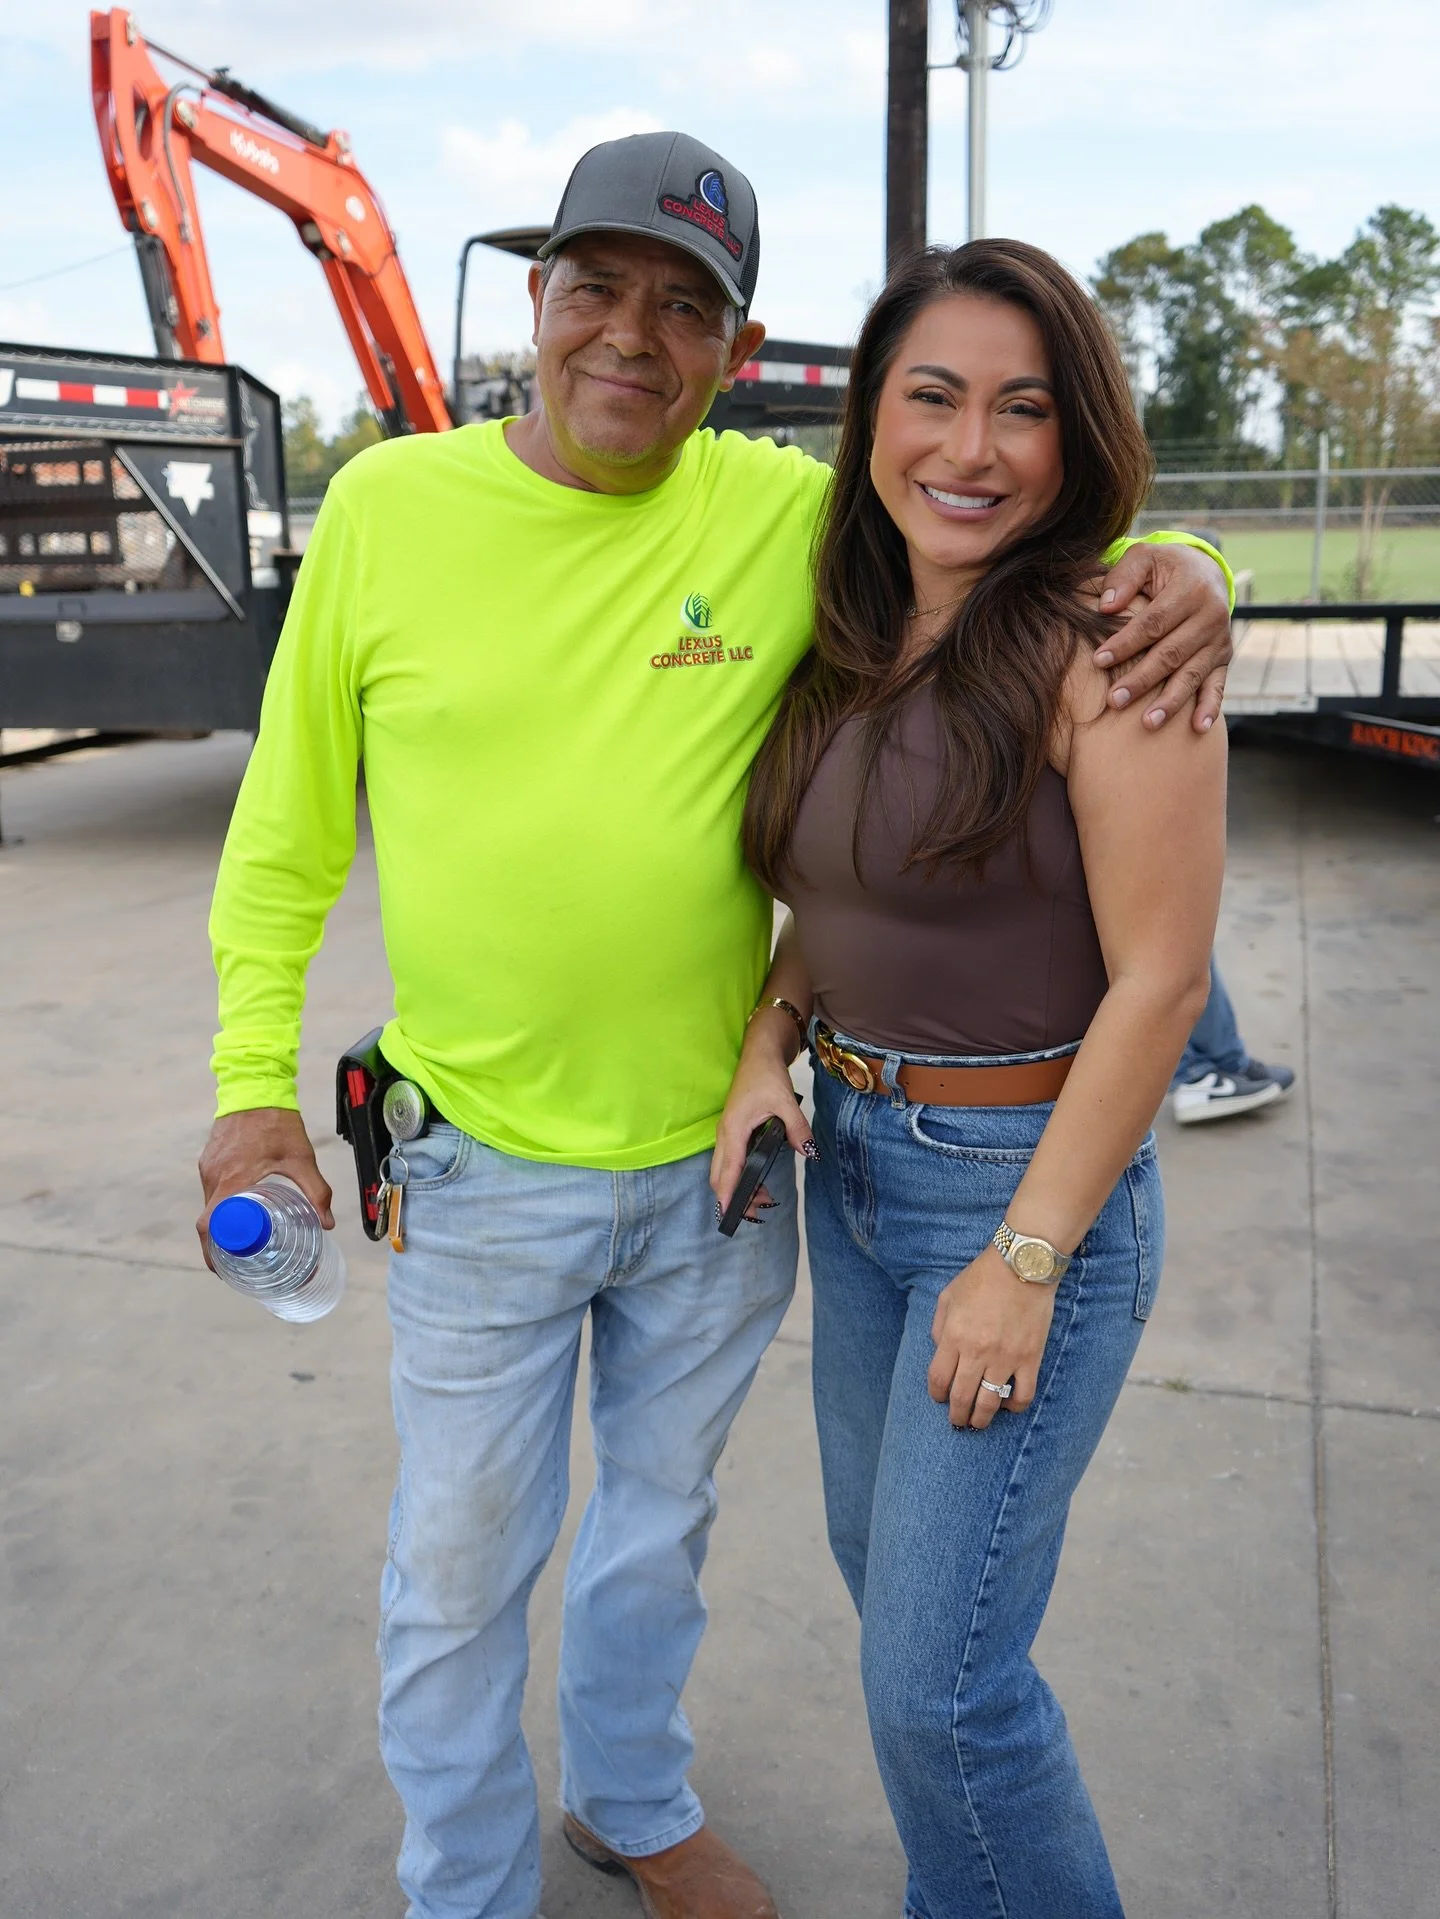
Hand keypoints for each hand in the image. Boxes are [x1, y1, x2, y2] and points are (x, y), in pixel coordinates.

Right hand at [196, 1107, 333, 1267]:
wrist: (256, 1085)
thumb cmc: (277, 1123)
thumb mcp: (301, 1159)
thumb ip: (316, 1191)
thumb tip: (327, 1223)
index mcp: (231, 1180)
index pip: (209, 1226)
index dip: (211, 1252)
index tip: (222, 1270)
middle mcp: (214, 1176)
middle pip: (207, 1221)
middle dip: (217, 1246)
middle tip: (236, 1263)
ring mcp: (209, 1166)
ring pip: (209, 1205)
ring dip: (220, 1224)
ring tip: (239, 1242)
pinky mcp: (210, 1158)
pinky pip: (211, 1189)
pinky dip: (221, 1205)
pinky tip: (238, 1211)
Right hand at [709, 1016, 814, 1222]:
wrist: (758, 1054)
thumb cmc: (767, 1075)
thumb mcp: (786, 1101)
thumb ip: (796, 1128)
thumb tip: (808, 1152)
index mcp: (734, 1129)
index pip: (728, 1171)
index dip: (727, 1195)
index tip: (729, 1215)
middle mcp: (726, 1134)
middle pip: (720, 1176)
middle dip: (733, 1197)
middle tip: (757, 1212)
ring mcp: (726, 1133)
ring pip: (722, 1169)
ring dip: (736, 1187)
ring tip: (762, 1199)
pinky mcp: (732, 1131)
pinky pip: (728, 1160)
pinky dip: (737, 1176)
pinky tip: (755, 1180)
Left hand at [928, 1246, 1056, 1429]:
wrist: (1022, 1265)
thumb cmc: (982, 1277)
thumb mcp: (948, 1296)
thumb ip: (939, 1326)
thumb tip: (939, 1351)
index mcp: (954, 1336)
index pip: (939, 1380)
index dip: (936, 1395)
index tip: (939, 1398)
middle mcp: (977, 1351)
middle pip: (961, 1397)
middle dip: (957, 1415)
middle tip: (957, 1420)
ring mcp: (1005, 1357)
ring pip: (990, 1403)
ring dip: (982, 1419)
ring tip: (979, 1423)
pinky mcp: (1030, 1358)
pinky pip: (1023, 1395)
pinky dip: (1014, 1408)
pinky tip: (1008, 1406)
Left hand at [1091, 541, 1231, 733]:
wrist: (1205, 571)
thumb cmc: (1164, 568)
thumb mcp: (1144, 558)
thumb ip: (1124, 577)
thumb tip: (1105, 606)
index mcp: (1191, 589)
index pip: (1154, 622)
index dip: (1126, 642)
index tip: (1098, 660)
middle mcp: (1211, 616)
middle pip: (1172, 653)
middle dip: (1142, 679)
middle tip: (1115, 701)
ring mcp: (1219, 640)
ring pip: (1192, 674)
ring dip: (1171, 701)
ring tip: (1148, 723)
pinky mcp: (1223, 658)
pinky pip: (1218, 685)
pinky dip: (1210, 707)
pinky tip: (1197, 728)